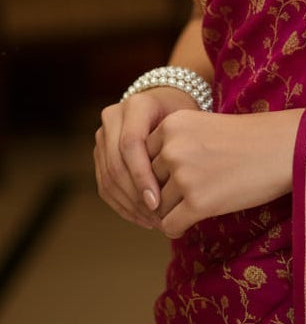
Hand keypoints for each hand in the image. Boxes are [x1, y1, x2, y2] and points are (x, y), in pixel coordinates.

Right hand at [94, 88, 199, 228]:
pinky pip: (105, 185)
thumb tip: (178, 192)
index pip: (131, 143)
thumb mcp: (187, 121)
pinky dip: (123, 205)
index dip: (141, 175)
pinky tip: (142, 218)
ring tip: (153, 222)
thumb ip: (180, 146)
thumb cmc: (185, 114)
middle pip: (116, 164)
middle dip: (135, 197)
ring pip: (108, 178)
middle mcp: (113, 117)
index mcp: (137, 104)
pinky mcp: (99, 153)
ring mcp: (103, 135)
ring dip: (129, 205)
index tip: (158, 202)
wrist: (167, 101)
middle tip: (157, 218)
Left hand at [145, 108, 304, 238]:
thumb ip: (173, 146)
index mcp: (171, 124)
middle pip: (148, 184)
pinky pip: (170, 226)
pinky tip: (196, 219)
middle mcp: (172, 147)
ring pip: (158, 207)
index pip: (143, 159)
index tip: (178, 177)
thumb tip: (144, 184)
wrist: (283, 148)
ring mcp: (184, 175)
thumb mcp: (202, 128)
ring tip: (200, 201)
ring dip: (173, 210)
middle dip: (165, 193)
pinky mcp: (197, 202)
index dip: (159, 173)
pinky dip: (179, 228)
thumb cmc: (247, 140)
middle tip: (192, 192)